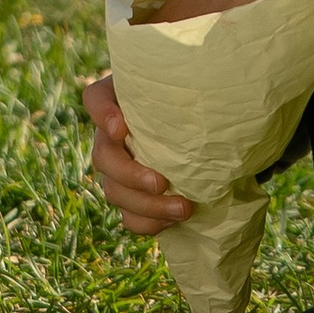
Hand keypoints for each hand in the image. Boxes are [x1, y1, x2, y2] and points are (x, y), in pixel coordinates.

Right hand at [81, 69, 189, 232]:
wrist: (199, 136)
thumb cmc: (192, 104)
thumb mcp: (189, 91)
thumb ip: (188, 90)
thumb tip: (218, 98)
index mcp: (119, 103)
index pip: (95, 99)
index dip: (102, 115)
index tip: (122, 129)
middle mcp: (111, 137)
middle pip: (103, 156)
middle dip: (130, 175)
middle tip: (161, 183)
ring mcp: (117, 171)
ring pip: (115, 192)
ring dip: (147, 205)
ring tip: (183, 209)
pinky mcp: (131, 198)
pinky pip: (128, 216)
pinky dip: (149, 222)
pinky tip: (173, 221)